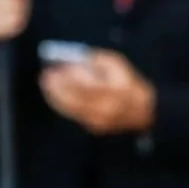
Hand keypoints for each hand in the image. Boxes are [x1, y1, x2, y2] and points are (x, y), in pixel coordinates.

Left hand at [39, 49, 155, 135]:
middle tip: (47, 75)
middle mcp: (106, 107)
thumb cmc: (128, 83)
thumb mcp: (118, 64)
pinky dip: (61, 104)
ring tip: (47, 84)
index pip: (88, 84)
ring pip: (71, 108)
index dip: (71, 77)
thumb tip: (75, 60)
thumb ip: (97, 60)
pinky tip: (54, 95)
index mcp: (116, 90)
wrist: (142, 110)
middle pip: (76, 98)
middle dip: (58, 87)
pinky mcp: (92, 127)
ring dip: (55, 96)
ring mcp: (98, 120)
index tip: (59, 67)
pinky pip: (72, 114)